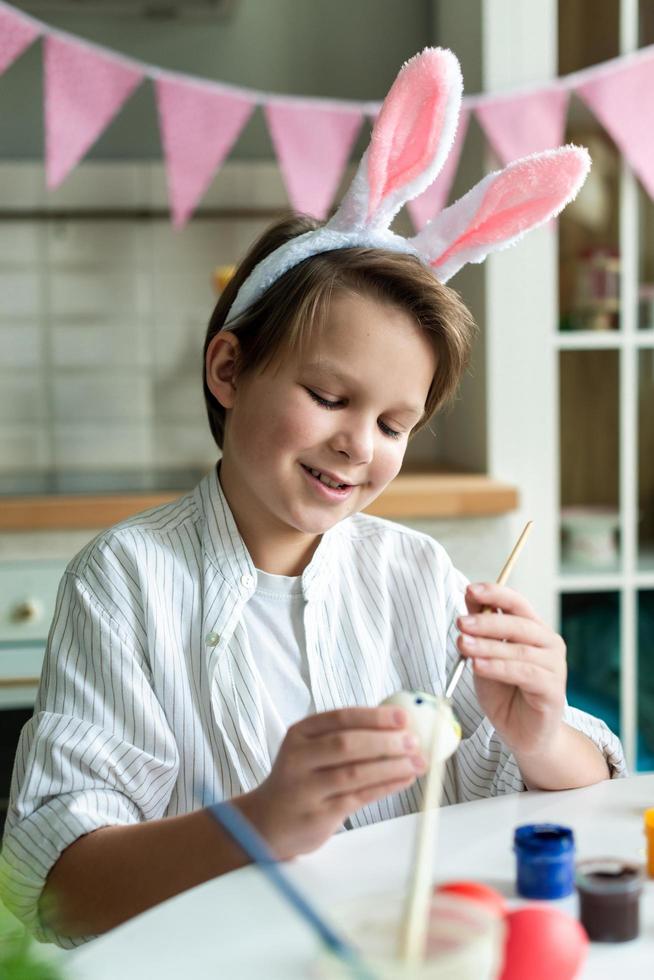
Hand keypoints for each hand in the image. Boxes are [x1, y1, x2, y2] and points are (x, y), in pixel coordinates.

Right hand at [236, 707, 425, 859]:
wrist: (266, 822)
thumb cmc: (301, 780)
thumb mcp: (310, 750)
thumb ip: (345, 736)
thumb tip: (398, 726)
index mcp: (299, 734)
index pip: (340, 718)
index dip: (374, 716)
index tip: (403, 718)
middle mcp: (298, 758)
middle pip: (347, 744)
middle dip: (386, 742)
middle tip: (414, 742)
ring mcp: (306, 789)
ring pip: (355, 773)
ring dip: (392, 766)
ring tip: (417, 762)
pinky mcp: (318, 815)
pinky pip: (359, 798)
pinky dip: (386, 787)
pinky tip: (403, 779)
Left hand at [456, 583, 566, 757]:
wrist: (521, 734)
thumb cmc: (504, 693)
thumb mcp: (484, 657)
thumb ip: (479, 632)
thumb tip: (468, 600)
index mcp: (533, 630)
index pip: (517, 603)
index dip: (495, 594)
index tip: (470, 590)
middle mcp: (548, 643)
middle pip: (518, 623)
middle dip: (486, 621)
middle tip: (461, 622)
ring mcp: (555, 665)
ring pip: (519, 649)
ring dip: (487, 645)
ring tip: (463, 644)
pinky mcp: (553, 689)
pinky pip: (524, 673)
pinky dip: (498, 668)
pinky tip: (478, 666)